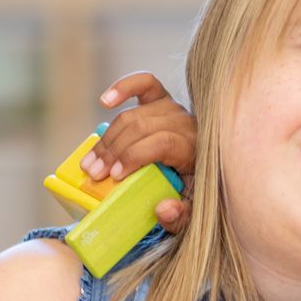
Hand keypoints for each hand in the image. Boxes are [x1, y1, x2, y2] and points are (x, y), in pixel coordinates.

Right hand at [84, 72, 196, 233]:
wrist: (210, 171)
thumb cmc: (196, 192)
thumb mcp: (194, 211)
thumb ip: (181, 216)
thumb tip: (163, 208)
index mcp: (195, 148)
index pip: (163, 142)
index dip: (135, 156)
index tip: (115, 176)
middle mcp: (186, 123)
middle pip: (143, 128)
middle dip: (114, 151)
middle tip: (94, 174)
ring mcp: (175, 109)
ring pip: (135, 114)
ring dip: (108, 137)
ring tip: (90, 161)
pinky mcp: (164, 99)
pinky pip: (146, 84)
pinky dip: (124, 88)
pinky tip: (105, 101)